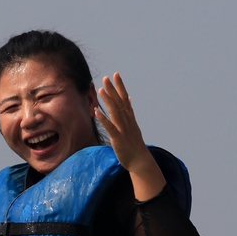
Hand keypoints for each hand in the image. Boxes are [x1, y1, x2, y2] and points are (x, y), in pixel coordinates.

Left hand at [96, 73, 165, 200]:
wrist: (140, 161)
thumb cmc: (134, 144)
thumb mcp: (133, 125)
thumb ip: (129, 112)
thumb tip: (128, 99)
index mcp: (129, 117)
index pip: (124, 98)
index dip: (120, 86)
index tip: (116, 74)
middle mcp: (127, 121)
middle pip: (120, 102)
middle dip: (113, 89)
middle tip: (107, 77)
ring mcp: (123, 129)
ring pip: (115, 112)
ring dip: (108, 100)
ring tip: (100, 90)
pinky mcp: (118, 138)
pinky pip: (110, 127)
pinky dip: (103, 119)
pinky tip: (96, 111)